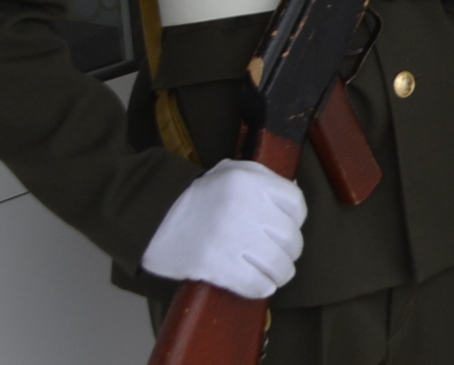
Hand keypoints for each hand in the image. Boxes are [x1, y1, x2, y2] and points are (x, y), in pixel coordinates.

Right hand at [141, 159, 306, 299]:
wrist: (150, 218)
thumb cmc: (194, 196)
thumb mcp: (230, 172)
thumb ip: (263, 179)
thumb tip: (292, 195)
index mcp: (250, 182)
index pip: (296, 204)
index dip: (296, 220)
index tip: (288, 228)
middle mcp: (245, 208)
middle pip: (291, 237)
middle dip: (291, 251)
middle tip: (283, 255)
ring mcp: (231, 238)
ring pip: (278, 264)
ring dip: (281, 273)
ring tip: (276, 274)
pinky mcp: (215, 265)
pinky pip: (254, 283)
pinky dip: (262, 287)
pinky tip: (260, 284)